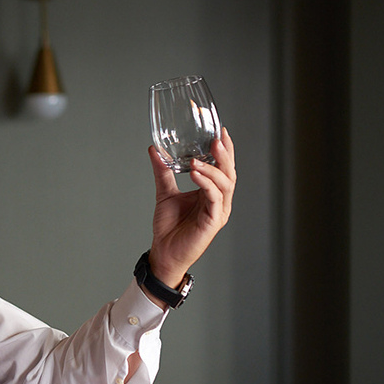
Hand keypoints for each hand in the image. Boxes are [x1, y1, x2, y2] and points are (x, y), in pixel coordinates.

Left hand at [146, 128, 235, 294]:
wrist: (163, 253)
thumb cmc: (168, 227)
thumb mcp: (165, 193)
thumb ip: (163, 171)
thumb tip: (154, 149)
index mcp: (211, 193)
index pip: (223, 167)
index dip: (225, 149)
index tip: (220, 130)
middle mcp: (219, 200)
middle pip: (229, 172)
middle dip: (224, 154)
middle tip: (216, 139)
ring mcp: (218, 211)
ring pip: (225, 184)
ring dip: (213, 169)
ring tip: (197, 159)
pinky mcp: (213, 221)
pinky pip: (214, 198)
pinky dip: (206, 184)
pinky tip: (196, 174)